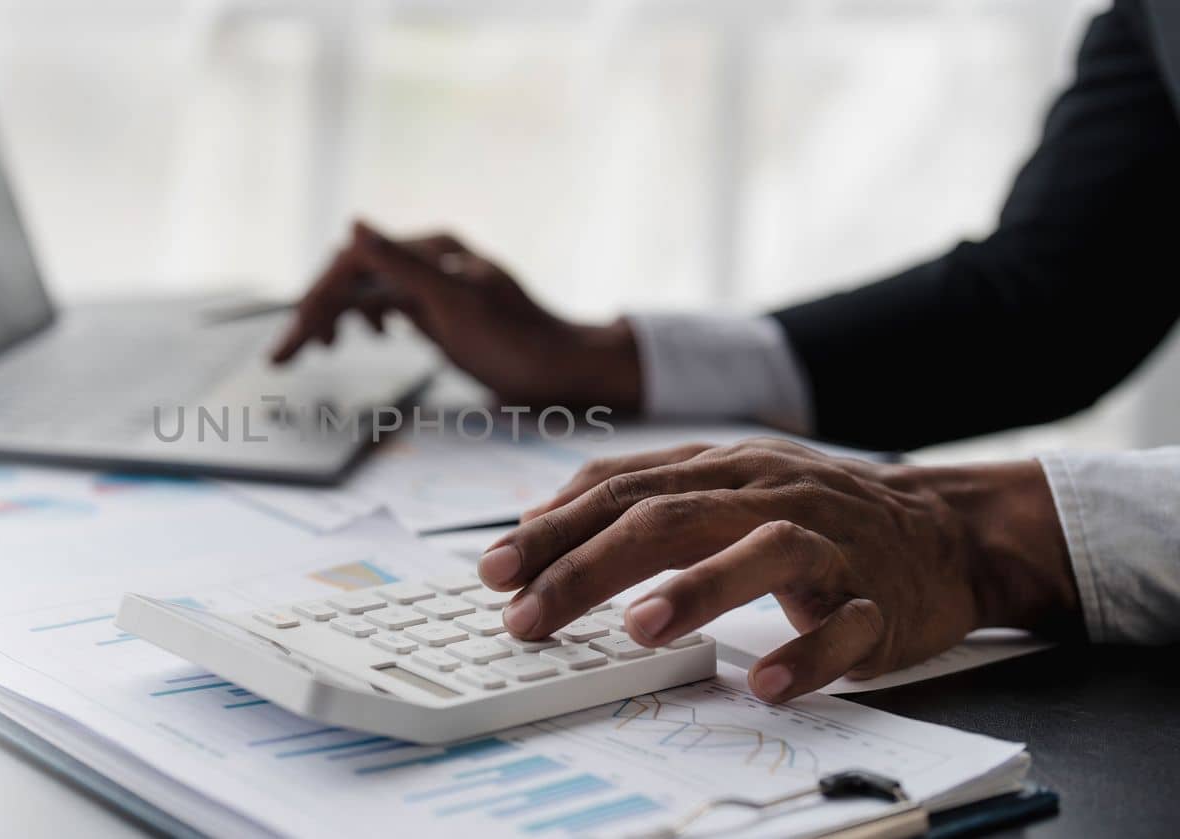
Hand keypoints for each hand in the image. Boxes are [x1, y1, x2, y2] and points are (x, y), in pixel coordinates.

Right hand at [271, 220, 642, 411]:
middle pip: (352, 278)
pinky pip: (386, 303)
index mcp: (430, 249)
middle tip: (281, 359)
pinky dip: (365, 318)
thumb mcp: (454, 304)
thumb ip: (401, 265)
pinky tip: (368, 337)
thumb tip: (352, 223)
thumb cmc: (517, 342)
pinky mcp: (440, 307)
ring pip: (365, 291)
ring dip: (333, 316)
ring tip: (315, 350)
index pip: (352, 266)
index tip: (291, 347)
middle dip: (314, 314)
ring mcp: (434, 282)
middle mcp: (428, 257)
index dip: (315, 302)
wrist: (567, 370)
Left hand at [476, 439, 1079, 701]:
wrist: (945, 530)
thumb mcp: (722, 485)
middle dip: (588, 566)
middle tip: (528, 613)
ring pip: (764, 554)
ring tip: (637, 629)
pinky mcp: (878, 602)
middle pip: (671, 517)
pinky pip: (844, 628)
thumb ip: (637, 496)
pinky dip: (804, 655)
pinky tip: (764, 685)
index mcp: (722, 468)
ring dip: (697, 591)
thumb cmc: (812, 512)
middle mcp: (770, 494)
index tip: (494, 570)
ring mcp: (830, 545)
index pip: (623, 489)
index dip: (554, 528)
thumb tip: (537, 522)